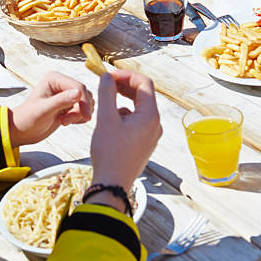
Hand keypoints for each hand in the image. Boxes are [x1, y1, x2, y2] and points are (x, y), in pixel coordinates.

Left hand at [9, 71, 93, 146]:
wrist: (23, 131)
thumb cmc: (28, 118)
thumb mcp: (44, 110)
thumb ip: (62, 100)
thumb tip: (79, 92)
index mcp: (55, 78)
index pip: (78, 86)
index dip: (84, 101)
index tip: (86, 116)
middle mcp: (62, 84)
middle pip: (84, 94)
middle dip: (79, 110)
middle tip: (65, 121)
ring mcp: (66, 94)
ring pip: (85, 102)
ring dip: (78, 115)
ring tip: (63, 121)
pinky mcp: (69, 104)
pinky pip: (83, 109)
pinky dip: (79, 117)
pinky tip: (66, 121)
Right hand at [90, 70, 161, 194]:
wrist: (112, 185)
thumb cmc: (110, 153)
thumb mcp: (106, 118)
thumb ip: (107, 93)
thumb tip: (107, 76)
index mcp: (150, 115)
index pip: (144, 83)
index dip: (126, 75)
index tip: (109, 75)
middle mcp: (155, 124)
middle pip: (143, 94)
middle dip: (124, 85)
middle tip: (106, 83)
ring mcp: (150, 134)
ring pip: (138, 107)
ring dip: (123, 98)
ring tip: (106, 99)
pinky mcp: (143, 143)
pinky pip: (136, 120)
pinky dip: (124, 113)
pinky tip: (110, 119)